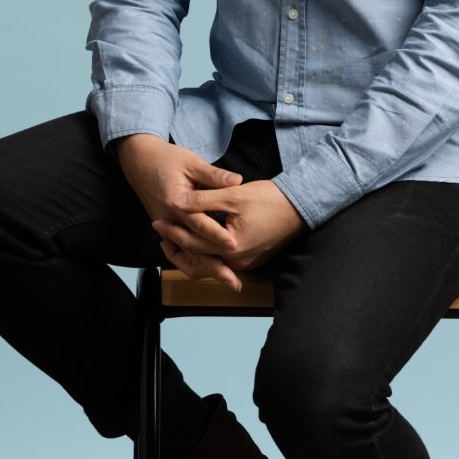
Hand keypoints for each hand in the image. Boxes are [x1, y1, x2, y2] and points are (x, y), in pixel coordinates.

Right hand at [115, 134, 243, 287]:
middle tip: (234, 280)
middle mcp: (168, 219)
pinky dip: (194, 260)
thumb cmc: (166, 158)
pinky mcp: (165, 227)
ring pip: (186, 254)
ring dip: (206, 268)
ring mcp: (165, 226)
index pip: (200, 223)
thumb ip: (214, 175)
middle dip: (214, 265)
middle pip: (193, 248)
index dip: (217, 235)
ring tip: (227, 279)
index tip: (234, 245)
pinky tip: (209, 269)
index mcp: (176, 202)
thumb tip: (236, 180)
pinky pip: (179, 250)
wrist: (139, 161)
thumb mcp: (191, 162)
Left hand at [154, 180, 305, 281]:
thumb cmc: (270, 199)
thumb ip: (203, 200)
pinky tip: (200, 240)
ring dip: (190, 251)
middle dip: (177, 243)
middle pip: (198, 257)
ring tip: (173, 240)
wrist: (301, 206)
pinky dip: (206, 251)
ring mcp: (245, 263)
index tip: (157, 220)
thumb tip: (177, 202)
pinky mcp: (251, 259)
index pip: (192, 241)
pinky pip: (221, 260)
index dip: (172, 230)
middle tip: (159, 230)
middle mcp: (237, 261)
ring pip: (209, 262)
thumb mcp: (234, 195)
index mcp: (231, 247)